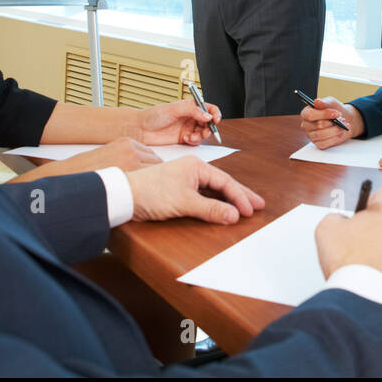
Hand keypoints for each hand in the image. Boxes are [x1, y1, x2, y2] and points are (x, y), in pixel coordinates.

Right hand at [10, 137, 159, 181]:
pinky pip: (150, 181)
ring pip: (156, 171)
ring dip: (153, 182)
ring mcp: (133, 161)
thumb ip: (126, 158)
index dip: (151, 166)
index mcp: (126, 142)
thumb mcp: (108, 155)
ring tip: (147, 193)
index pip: (151, 154)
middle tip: (152, 186)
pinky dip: (149, 188)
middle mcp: (131, 149)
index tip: (151, 175)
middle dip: (155, 174)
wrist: (70, 176)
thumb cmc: (86, 171)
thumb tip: (142, 170)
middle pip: (157, 162)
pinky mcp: (130, 174)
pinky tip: (144, 195)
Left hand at [125, 155, 264, 224]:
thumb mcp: (184, 202)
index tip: (250, 210)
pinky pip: (203, 196)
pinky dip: (215, 204)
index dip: (240, 196)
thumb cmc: (150, 192)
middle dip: (241, 195)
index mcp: (196, 166)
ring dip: (228, 201)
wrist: (124, 196)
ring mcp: (185, 180)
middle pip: (223, 184)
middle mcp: (192, 170)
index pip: (225, 181)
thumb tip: (233, 215)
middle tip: (258, 205)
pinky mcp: (179, 191)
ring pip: (213, 190)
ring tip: (244, 209)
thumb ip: (211, 210)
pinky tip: (221, 210)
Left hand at [137, 99, 221, 145]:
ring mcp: (188, 128)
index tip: (215, 119)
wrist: (141, 129)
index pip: (208, 108)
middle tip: (205, 131)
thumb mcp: (175, 108)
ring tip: (193, 136)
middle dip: (209, 127)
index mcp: (190, 107)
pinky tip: (187, 139)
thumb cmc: (154, 115)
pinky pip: (196, 141)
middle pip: (208, 122)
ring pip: (203, 133)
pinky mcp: (184, 138)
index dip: (215, 113)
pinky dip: (194, 141)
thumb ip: (193, 111)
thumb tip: (208, 116)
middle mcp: (191, 117)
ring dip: (202, 135)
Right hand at [300, 97, 363, 148]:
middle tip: (342, 119)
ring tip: (343, 125)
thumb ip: (324, 102)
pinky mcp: (318, 144)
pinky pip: (325, 143)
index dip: (324, 114)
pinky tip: (341, 132)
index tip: (336, 113)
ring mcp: (311, 136)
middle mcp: (306, 125)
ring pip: (322, 135)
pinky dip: (335, 138)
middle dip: (333, 122)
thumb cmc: (334, 110)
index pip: (310, 115)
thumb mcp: (331, 102)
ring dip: (335, 130)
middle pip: (318, 126)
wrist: (342, 119)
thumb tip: (317, 101)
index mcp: (306, 113)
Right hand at [315, 188, 381, 308]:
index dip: (374, 203)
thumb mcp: (327, 229)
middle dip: (381, 231)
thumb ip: (336, 217)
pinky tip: (380, 280)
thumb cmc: (347, 263)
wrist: (364, 300)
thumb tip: (341, 221)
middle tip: (363, 246)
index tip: (366, 213)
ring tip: (370, 268)